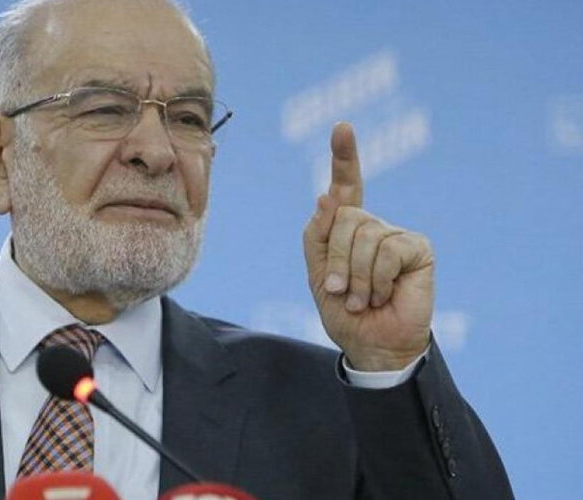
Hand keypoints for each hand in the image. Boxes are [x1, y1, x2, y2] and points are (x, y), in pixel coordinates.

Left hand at [302, 123, 433, 370]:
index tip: (342, 126)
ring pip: (364, 236)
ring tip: (363, 298)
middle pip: (345, 217)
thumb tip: (328, 196)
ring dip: (356, 277)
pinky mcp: (418, 249)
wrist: (370, 343)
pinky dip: (377, 279)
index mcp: (347, 228)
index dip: (344, 156)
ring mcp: (397, 235)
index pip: (346, 186)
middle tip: (342, 291)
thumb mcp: (318, 273)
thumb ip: (318, 236)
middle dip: (336, 260)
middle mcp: (373, 225)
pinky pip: (387, 250)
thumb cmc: (344, 310)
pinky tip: (384, 295)